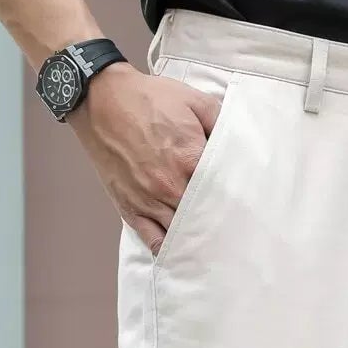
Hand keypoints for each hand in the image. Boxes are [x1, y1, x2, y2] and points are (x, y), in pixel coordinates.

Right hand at [69, 63, 221, 253]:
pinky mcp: (130, 207)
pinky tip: (181, 248)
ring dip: (196, 236)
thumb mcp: (194, 100)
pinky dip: (168, 247)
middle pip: (204, 217)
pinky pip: (153, 239)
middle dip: (219, 220)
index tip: (246, 201)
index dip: (236, 197)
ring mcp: (148, 200)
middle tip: (234, 226)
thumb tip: (239, 144)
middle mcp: (170, 186)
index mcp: (190, 159)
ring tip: (212, 240)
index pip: (224, 191)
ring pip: (181, 232)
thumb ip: (221, 123)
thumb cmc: (148, 99)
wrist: (101, 100)